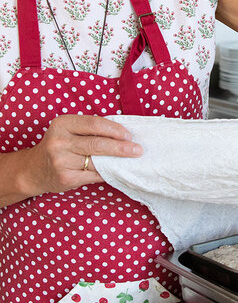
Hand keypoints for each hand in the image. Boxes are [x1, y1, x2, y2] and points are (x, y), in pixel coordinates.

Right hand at [23, 114, 141, 196]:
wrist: (34, 170)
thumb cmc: (60, 145)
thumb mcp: (69, 130)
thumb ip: (91, 129)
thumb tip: (124, 134)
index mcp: (62, 124)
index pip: (95, 124)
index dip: (115, 129)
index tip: (129, 135)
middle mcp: (59, 142)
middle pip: (98, 143)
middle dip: (121, 147)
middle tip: (138, 150)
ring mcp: (61, 161)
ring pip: (97, 161)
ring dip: (117, 161)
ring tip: (130, 160)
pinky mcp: (65, 178)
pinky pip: (94, 175)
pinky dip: (107, 173)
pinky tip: (115, 171)